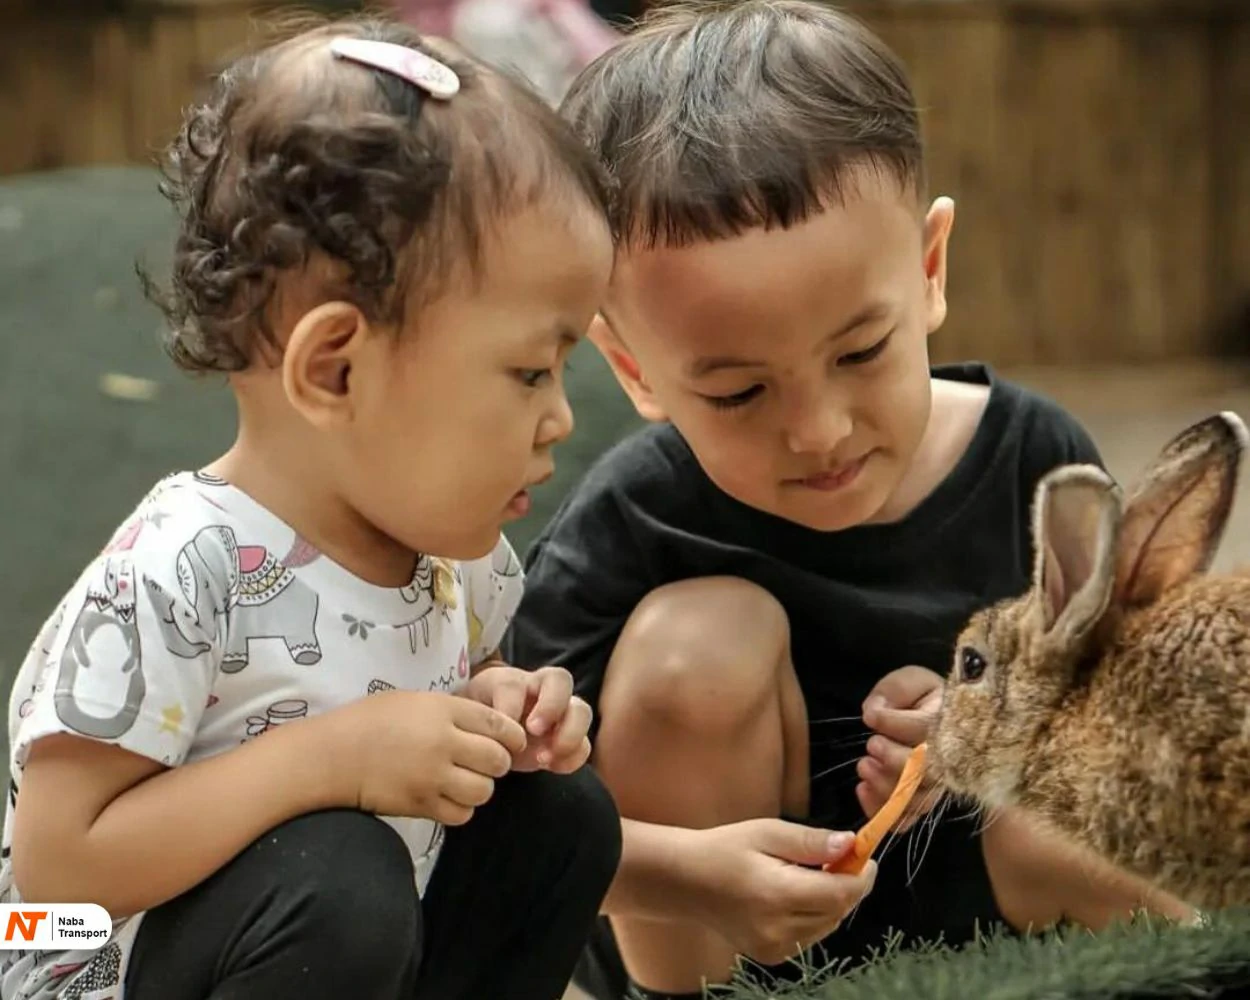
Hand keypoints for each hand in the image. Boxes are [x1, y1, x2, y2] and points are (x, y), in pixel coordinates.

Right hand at [324, 690, 527, 825]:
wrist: (332, 755)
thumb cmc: (369, 720)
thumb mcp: (413, 701)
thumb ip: (449, 712)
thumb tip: (484, 727)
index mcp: (442, 710)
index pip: (498, 723)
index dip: (513, 735)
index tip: (513, 742)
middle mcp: (443, 742)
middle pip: (497, 760)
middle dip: (499, 763)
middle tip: (486, 763)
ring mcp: (432, 776)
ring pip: (484, 790)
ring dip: (480, 787)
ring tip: (465, 781)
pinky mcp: (420, 804)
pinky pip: (461, 814)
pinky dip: (460, 809)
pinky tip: (448, 798)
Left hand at [462, 664, 591, 773]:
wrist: (487, 735)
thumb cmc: (477, 719)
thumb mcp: (468, 713)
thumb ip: (477, 717)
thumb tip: (494, 733)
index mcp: (511, 681)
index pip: (515, 683)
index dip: (511, 703)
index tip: (503, 725)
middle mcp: (540, 690)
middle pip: (561, 680)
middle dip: (551, 705)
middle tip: (534, 731)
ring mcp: (559, 713)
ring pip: (581, 709)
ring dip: (569, 732)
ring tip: (547, 757)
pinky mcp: (567, 738)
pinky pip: (584, 744)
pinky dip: (574, 755)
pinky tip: (554, 767)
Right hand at [684, 818, 877, 964]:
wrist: (684, 881)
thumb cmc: (725, 848)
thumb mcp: (767, 831)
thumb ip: (810, 842)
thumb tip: (850, 845)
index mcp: (778, 895)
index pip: (840, 894)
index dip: (862, 876)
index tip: (866, 855)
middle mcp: (779, 929)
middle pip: (838, 911)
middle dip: (847, 885)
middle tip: (838, 858)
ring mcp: (775, 948)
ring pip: (828, 925)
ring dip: (833, 900)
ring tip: (813, 874)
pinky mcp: (771, 955)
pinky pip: (810, 935)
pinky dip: (816, 915)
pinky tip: (798, 894)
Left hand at [858, 665, 941, 829]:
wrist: (932, 718)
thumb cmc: (920, 699)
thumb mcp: (911, 681)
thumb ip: (894, 689)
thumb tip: (874, 712)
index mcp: (950, 723)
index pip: (926, 729)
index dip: (894, 724)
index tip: (872, 716)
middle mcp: (950, 760)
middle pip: (926, 773)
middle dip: (893, 760)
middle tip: (872, 745)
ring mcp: (937, 786)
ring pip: (916, 800)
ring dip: (884, 787)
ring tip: (864, 766)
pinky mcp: (920, 803)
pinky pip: (904, 819)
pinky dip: (880, 811)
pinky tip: (862, 789)